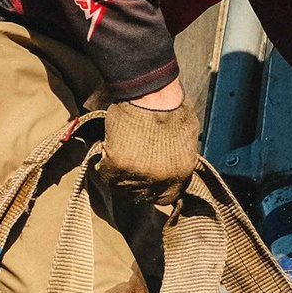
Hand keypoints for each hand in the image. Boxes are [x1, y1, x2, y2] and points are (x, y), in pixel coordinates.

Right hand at [102, 86, 198, 213]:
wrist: (153, 95)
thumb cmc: (173, 107)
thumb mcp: (187, 136)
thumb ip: (179, 156)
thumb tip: (172, 163)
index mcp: (181, 173)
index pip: (167, 197)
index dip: (155, 190)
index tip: (147, 183)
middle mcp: (161, 179)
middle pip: (142, 195)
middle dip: (135, 184)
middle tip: (128, 169)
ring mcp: (139, 175)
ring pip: (122, 187)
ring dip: (119, 175)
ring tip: (118, 157)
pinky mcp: (118, 166)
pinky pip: (106, 175)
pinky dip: (104, 165)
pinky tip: (107, 152)